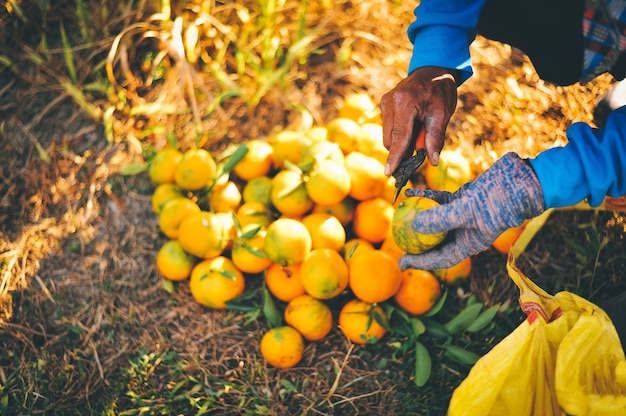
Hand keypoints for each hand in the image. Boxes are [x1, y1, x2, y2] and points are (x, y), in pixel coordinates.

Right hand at [381, 66, 458, 174]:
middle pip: (391, 140)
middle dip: (404, 149)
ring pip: (388, 136)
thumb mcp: (443, 113)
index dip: (395, 157)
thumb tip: (433, 161)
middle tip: (423, 144)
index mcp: (405, 103)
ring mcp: (385, 103)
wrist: (432, 70)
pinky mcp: (384, 105)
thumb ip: (435, 138)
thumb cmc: (440, 91)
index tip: (389, 173)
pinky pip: (389, 128)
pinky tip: (413, 124)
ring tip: (419, 129)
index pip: (399, 136)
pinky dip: (400, 133)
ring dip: (403, 141)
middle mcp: (390, 102)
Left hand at [399, 153, 545, 270]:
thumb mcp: (467, 211)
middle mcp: (465, 232)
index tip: (401, 263)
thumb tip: (414, 225)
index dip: (420, 263)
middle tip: (395, 242)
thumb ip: (441, 219)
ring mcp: (464, 215)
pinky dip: (425, 197)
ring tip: (398, 216)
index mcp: (469, 244)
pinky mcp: (463, 198)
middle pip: (435, 242)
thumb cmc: (497, 200)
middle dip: (416, 244)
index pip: (440, 259)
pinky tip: (410, 193)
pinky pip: (439, 200)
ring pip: (435, 219)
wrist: (521, 180)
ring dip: (418, 217)